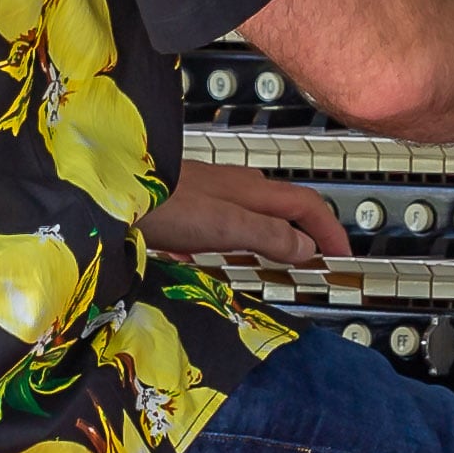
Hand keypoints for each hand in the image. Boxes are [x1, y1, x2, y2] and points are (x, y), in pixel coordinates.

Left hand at [140, 161, 346, 262]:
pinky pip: (226, 223)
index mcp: (253, 190)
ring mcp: (211, 193)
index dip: (330, 232)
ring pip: (256, 215)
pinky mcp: (187, 204)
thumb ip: (268, 235)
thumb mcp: (226, 224)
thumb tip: (308, 248)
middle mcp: (236, 186)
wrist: (109, 192)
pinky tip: (222, 257)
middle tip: (319, 264)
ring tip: (280, 266)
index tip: (344, 259)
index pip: (308, 206)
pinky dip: (241, 241)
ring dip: (276, 238)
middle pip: (285, 208)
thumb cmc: (164, 205)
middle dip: (308, 233)